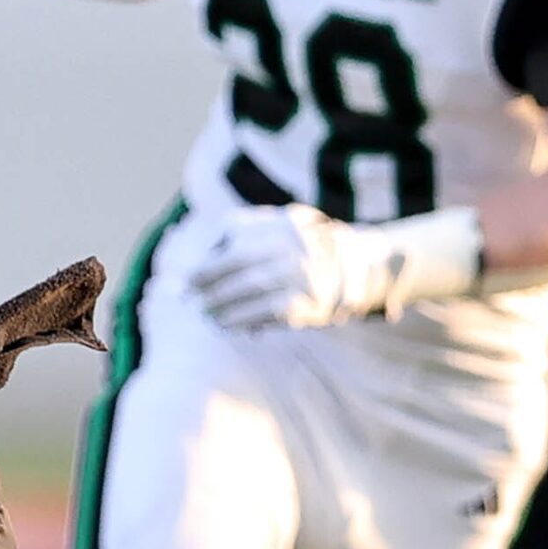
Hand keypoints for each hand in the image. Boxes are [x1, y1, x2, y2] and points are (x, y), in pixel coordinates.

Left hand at [185, 204, 482, 330]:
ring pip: (249, 289)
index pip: (233, 242)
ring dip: (221, 305)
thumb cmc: (304, 249)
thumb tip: (189, 265)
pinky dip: (240, 320)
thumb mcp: (276, 231)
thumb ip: (237, 239)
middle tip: (191, 299)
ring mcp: (302, 272)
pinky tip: (226, 324)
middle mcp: (293, 245)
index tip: (187, 278)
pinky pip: (266, 312)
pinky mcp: (308, 301)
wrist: (360, 265)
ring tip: (206, 313)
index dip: (206, 263)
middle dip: (208, 285)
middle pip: (238, 265)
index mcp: (281, 224)